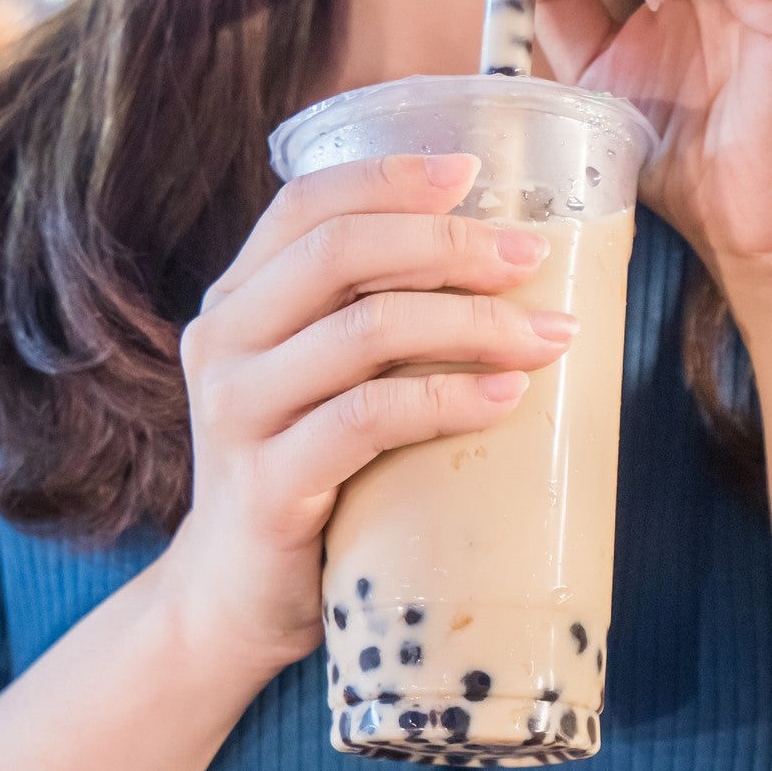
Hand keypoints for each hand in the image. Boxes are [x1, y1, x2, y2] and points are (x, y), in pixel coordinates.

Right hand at [155, 153, 575, 678]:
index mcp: (238, 301)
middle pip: (340, 253)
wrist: (234, 599)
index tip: (476, 172)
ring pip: (363, 331)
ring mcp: (238, 414)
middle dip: (450, 245)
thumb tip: (504, 263)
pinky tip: (505, 398)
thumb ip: (368, 319)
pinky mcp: (267, 486)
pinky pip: (364, 420)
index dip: (390, 178)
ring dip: (471, 323)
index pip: (305, 204)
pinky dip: (445, 400)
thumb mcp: (321, 381)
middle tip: (531, 258)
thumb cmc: (305, 476)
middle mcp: (224, 343)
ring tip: (547, 338)